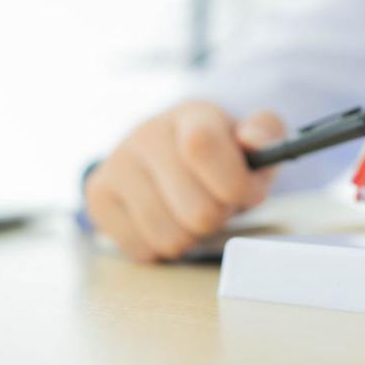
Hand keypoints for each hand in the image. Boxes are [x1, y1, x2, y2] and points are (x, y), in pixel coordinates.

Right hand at [84, 101, 283, 261]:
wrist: (166, 156)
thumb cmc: (220, 157)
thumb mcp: (253, 144)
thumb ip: (266, 135)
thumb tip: (252, 140)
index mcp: (191, 115)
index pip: (202, 145)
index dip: (232, 184)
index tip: (243, 193)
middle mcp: (147, 133)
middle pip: (196, 210)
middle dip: (217, 217)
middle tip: (216, 203)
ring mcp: (117, 163)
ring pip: (169, 236)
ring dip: (190, 236)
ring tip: (190, 213)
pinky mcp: (98, 195)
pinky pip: (141, 249)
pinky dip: (160, 247)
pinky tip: (164, 220)